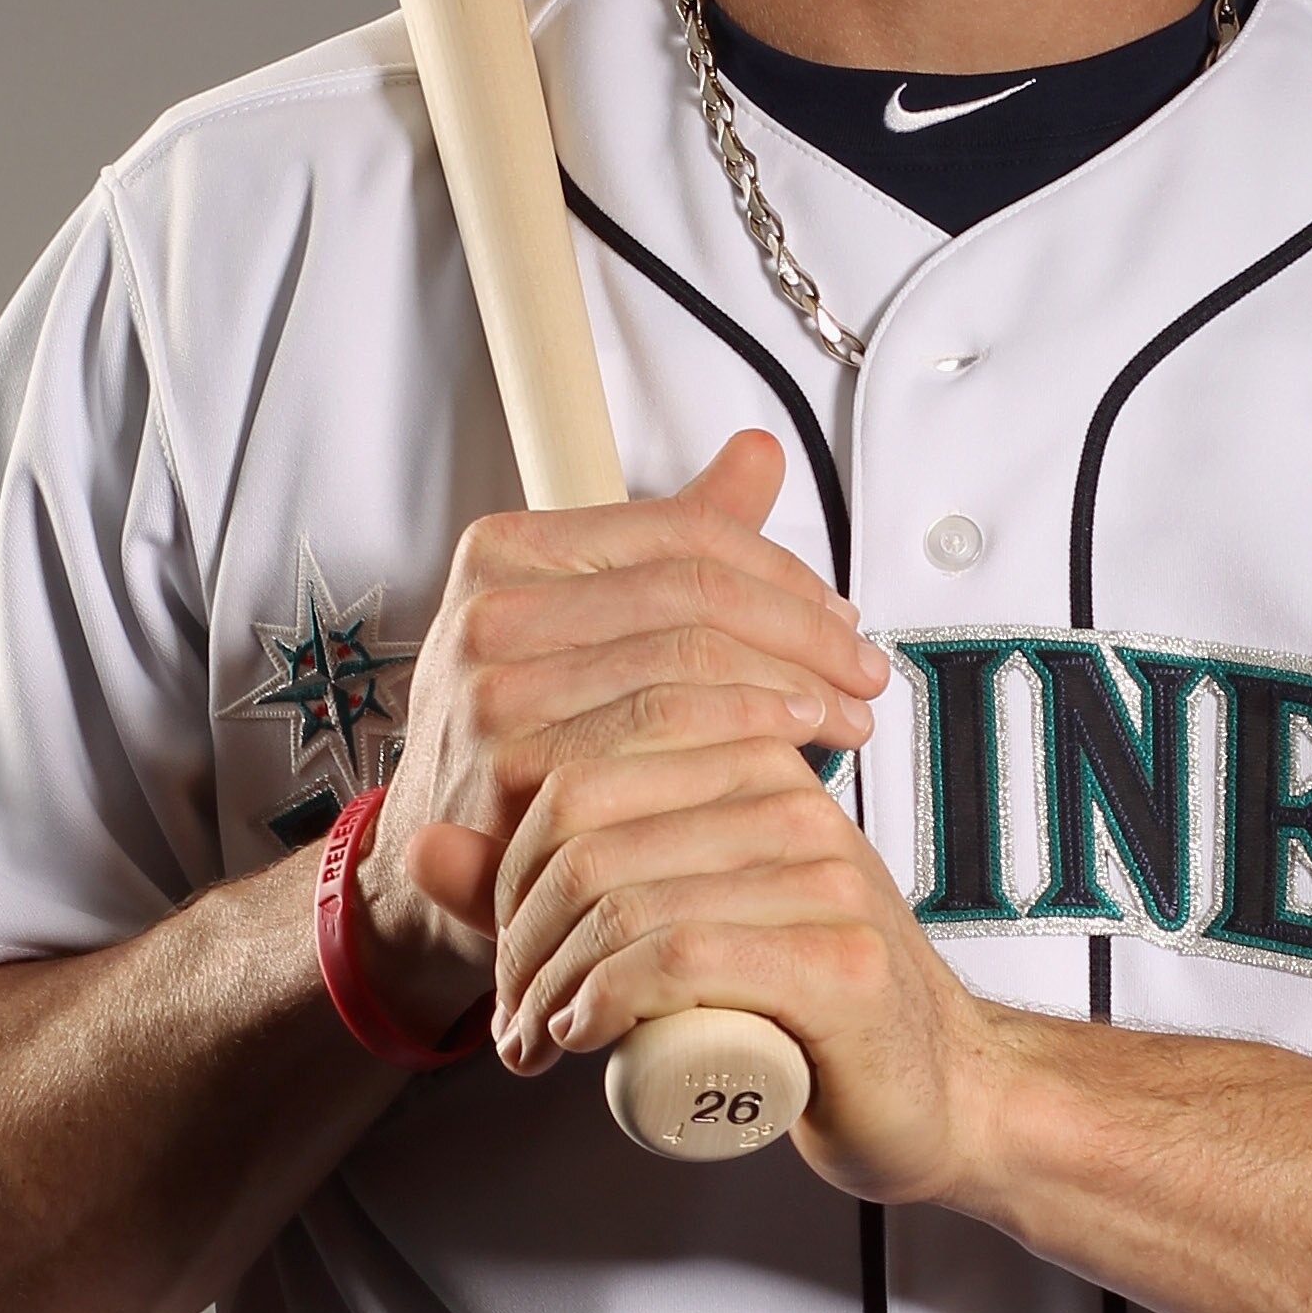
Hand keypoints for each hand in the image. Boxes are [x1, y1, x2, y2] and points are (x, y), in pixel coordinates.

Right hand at [344, 433, 887, 1051]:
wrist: (449, 856)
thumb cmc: (531, 736)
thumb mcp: (591, 622)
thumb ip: (674, 541)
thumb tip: (757, 456)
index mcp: (510, 552)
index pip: (684, 533)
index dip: (784, 572)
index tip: (839, 616)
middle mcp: (491, 612)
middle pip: (697, 595)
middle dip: (805, 634)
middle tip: (862, 673)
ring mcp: (495, 692)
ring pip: (690, 663)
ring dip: (793, 690)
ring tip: (842, 718)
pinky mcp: (515, 771)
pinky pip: (665, 736)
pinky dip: (746, 741)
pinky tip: (788, 760)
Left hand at [469, 556, 1019, 1208]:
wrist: (939, 1093)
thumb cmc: (806, 1012)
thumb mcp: (663, 926)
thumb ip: (546, 884)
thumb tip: (420, 847)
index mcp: (750, 764)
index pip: (582, 767)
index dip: (510, 866)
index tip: (507, 950)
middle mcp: (790, 802)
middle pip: (586, 832)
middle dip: (518, 934)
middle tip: (514, 1013)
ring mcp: (821, 875)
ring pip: (621, 897)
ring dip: (549, 982)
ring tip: (539, 1037)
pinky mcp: (837, 958)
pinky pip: (678, 955)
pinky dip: (603, 999)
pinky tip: (584, 1034)